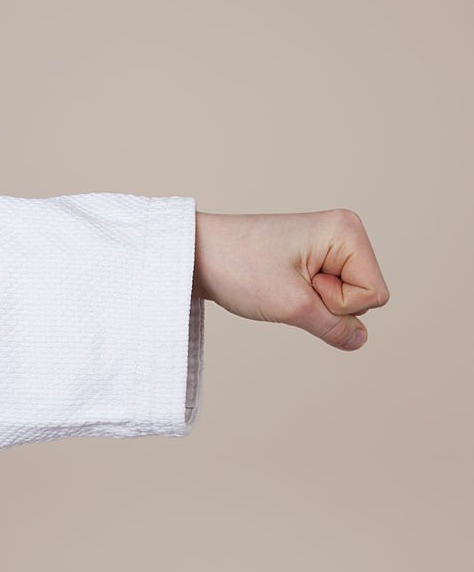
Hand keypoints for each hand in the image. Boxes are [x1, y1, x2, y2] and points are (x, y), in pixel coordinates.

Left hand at [192, 209, 389, 349]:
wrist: (198, 255)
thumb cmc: (240, 269)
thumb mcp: (292, 306)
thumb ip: (334, 327)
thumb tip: (361, 340)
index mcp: (347, 231)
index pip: (374, 295)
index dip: (339, 304)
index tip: (302, 285)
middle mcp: (344, 233)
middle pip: (365, 297)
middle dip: (328, 304)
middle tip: (288, 285)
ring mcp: (330, 246)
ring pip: (347, 301)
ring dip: (315, 305)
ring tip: (282, 284)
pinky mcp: (314, 259)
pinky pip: (328, 297)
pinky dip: (307, 302)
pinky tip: (282, 287)